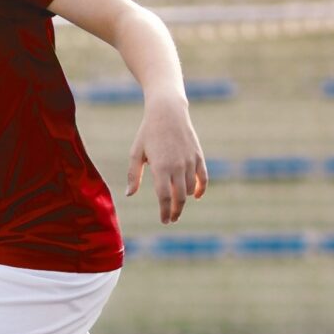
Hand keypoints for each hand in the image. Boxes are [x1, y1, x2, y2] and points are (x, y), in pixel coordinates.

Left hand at [126, 93, 207, 224]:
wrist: (168, 112)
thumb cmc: (148, 133)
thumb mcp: (136, 153)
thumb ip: (133, 175)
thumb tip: (129, 194)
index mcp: (160, 167)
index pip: (164, 197)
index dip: (164, 211)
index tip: (164, 220)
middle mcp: (177, 166)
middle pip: (179, 197)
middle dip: (176, 211)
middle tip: (171, 219)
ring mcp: (190, 162)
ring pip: (190, 189)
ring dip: (184, 199)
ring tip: (176, 204)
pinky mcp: (198, 156)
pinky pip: (203, 178)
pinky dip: (201, 189)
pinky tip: (196, 196)